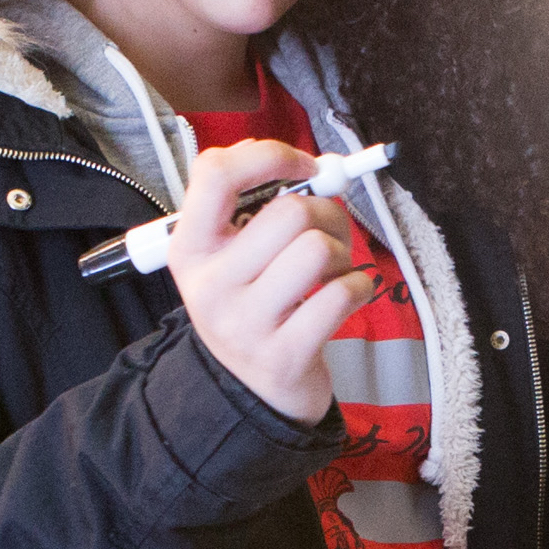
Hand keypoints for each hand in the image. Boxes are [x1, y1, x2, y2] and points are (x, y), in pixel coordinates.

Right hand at [168, 139, 374, 422]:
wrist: (247, 393)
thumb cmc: (249, 306)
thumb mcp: (228, 257)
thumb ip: (255, 206)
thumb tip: (306, 165)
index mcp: (190, 248)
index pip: (216, 174)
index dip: (270, 155)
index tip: (302, 168)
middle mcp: (211, 285)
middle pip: (287, 212)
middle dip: (326, 212)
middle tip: (327, 232)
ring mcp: (245, 323)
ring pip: (316, 249)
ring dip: (340, 252)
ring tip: (331, 269)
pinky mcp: (284, 354)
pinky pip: (341, 294)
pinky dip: (358, 286)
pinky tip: (345, 295)